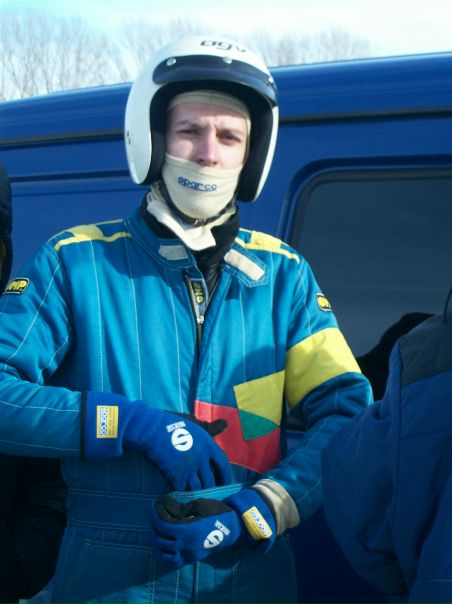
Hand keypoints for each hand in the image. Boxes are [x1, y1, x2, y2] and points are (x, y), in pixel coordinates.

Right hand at [82, 391, 231, 490]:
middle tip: (210, 494)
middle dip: (211, 489)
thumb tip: (225, 424)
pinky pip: (183, 488)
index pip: (223, 464)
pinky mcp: (176, 474)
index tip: (225, 483)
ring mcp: (189, 467)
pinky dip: (183, 492)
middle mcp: (201, 458)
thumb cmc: (173, 424)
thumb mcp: (195, 424)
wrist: (153, 430)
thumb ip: (210, 428)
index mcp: (208, 444)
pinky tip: (182, 493)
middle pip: (211, 480)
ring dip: (197, 493)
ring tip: (197, 497)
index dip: (226, 476)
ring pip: (198, 487)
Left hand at [149, 488, 276, 566]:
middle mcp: (185, 546)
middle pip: (160, 539)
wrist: (232, 527)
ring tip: (156, 530)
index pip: (162, 525)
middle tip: (154, 515)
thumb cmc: (216, 513)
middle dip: (153, 526)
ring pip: (163, 553)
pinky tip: (163, 544)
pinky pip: (172, 562)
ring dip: (156, 541)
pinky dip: (164, 554)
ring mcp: (188, 555)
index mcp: (187, 531)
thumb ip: (179, 508)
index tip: (153, 505)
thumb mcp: (198, 505)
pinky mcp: (191, 559)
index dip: (155, 514)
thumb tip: (164, 505)